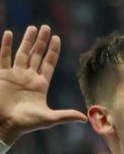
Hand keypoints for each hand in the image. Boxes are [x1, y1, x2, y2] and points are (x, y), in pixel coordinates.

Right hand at [0, 25, 86, 144]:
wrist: (4, 126)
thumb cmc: (26, 124)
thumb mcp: (48, 118)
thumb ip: (66, 115)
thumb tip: (85, 118)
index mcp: (41, 84)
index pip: (49, 63)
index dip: (53, 51)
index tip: (57, 38)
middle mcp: (28, 77)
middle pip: (36, 55)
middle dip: (41, 41)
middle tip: (46, 27)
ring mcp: (14, 75)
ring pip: (22, 53)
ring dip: (27, 41)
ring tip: (33, 27)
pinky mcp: (1, 76)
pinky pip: (3, 57)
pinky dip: (5, 45)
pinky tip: (8, 33)